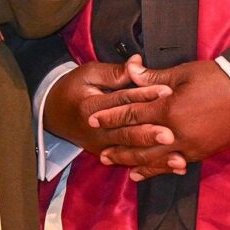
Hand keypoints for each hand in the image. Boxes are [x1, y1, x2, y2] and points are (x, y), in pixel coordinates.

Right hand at [44, 61, 174, 157]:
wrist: (51, 112)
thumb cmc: (73, 87)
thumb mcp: (89, 73)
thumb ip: (114, 72)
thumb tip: (137, 62)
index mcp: (91, 107)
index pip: (122, 101)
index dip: (144, 95)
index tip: (167, 92)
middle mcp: (96, 131)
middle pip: (127, 132)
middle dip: (150, 134)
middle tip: (172, 134)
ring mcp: (100, 146)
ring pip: (131, 153)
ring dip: (156, 158)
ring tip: (179, 159)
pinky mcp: (106, 154)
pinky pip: (131, 161)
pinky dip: (153, 167)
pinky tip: (172, 167)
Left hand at [89, 56, 229, 179]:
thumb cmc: (216, 78)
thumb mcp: (182, 73)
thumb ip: (153, 77)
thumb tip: (130, 70)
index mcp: (168, 109)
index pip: (132, 114)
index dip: (111, 117)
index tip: (93, 121)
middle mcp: (176, 133)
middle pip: (139, 143)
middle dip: (118, 148)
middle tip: (100, 153)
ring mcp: (190, 146)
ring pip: (155, 160)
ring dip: (134, 163)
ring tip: (118, 167)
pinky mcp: (202, 153)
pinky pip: (174, 164)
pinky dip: (158, 170)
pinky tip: (146, 172)